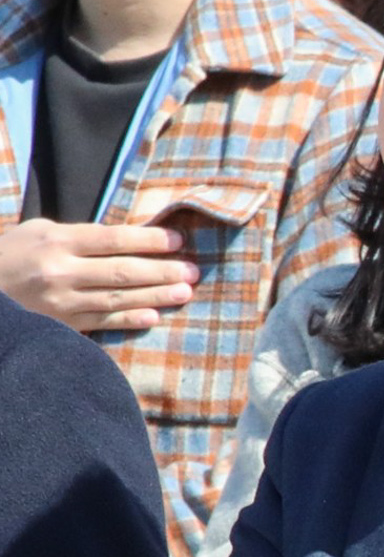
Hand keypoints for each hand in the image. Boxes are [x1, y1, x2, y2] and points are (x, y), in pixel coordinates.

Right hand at [0, 219, 194, 331]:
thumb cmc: (10, 255)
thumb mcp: (37, 232)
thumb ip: (77, 235)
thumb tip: (124, 240)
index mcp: (55, 241)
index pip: (112, 239)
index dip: (149, 240)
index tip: (178, 241)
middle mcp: (60, 271)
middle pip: (122, 271)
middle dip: (162, 271)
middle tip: (193, 271)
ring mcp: (61, 301)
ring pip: (117, 299)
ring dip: (155, 296)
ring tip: (185, 292)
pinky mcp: (60, 324)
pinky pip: (102, 322)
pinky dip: (129, 320)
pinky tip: (153, 316)